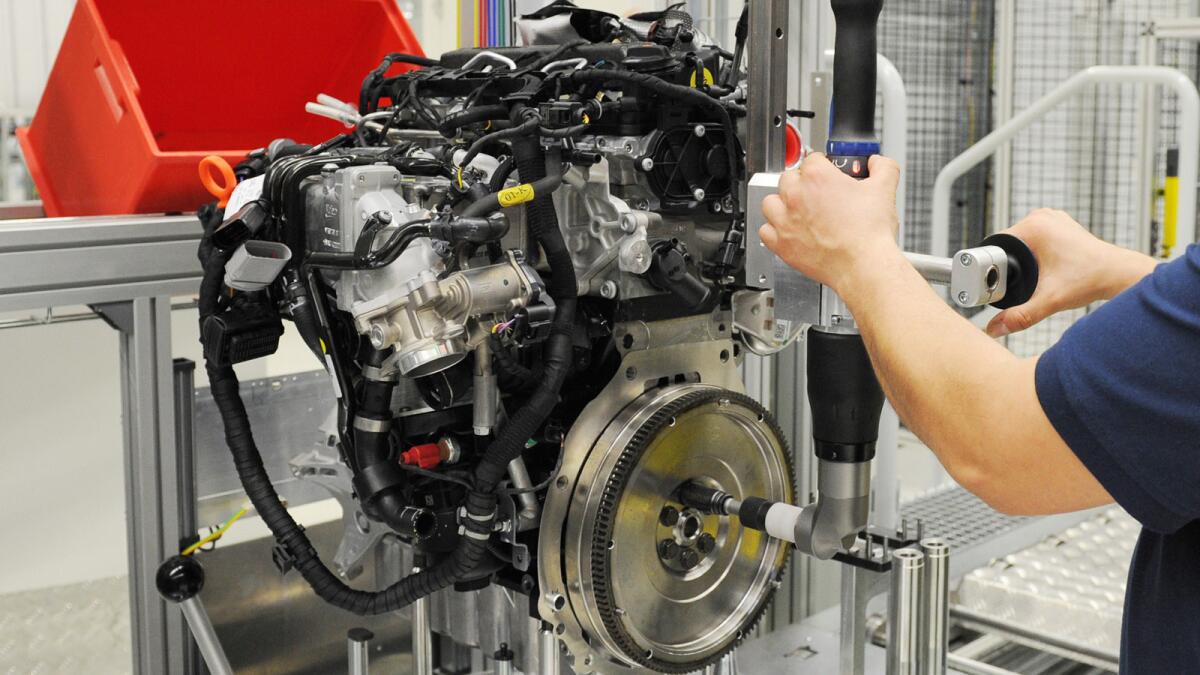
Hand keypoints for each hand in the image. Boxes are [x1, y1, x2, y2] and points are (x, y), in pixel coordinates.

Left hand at [759, 154, 901, 292]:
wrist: (863, 265)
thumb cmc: (869, 233)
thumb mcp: (884, 189)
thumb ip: (883, 167)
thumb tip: (877, 163)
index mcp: (817, 177)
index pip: (812, 159)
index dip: (823, 166)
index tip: (829, 174)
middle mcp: (796, 197)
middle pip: (788, 178)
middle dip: (802, 182)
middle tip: (816, 193)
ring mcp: (785, 221)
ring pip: (770, 201)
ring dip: (781, 203)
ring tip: (797, 209)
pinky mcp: (781, 244)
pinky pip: (765, 230)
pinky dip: (774, 229)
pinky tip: (788, 230)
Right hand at [986, 209, 1158, 336]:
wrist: (1119, 274)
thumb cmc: (1091, 279)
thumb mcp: (1049, 300)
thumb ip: (1020, 316)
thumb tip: (995, 328)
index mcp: (1034, 226)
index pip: (997, 245)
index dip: (995, 267)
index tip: (1003, 282)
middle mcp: (1042, 217)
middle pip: (1009, 244)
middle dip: (1010, 265)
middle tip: (1025, 282)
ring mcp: (1053, 219)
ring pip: (1022, 242)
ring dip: (1022, 259)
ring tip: (1036, 276)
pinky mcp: (1061, 225)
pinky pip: (1037, 238)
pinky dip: (1036, 253)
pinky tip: (1044, 267)